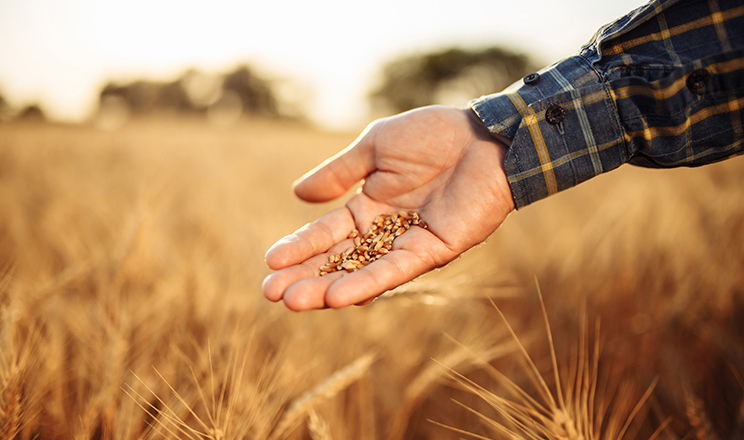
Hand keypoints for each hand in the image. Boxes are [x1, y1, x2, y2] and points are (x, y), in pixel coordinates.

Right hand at [262, 105, 514, 310]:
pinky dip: (367, 284)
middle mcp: (386, 230)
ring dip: (327, 289)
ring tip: (292, 301)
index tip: (270, 262)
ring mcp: (409, 243)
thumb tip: (296, 194)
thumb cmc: (432, 135)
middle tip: (270, 293)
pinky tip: (337, 296)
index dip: (299, 247)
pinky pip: (396, 271)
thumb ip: (339, 173)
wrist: (483, 134)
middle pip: (338, 260)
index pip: (326, 234)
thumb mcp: (375, 147)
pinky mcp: (434, 251)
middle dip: (305, 276)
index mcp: (369, 206)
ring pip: (361, 272)